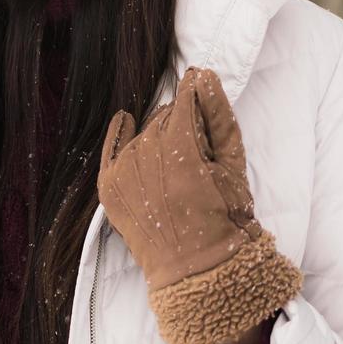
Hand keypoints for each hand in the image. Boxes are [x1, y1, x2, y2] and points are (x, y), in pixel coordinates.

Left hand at [96, 66, 301, 343]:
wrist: (197, 268)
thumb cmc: (223, 216)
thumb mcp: (233, 165)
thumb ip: (218, 117)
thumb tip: (204, 75)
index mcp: (180, 150)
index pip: (183, 104)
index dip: (195, 98)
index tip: (200, 90)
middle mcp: (145, 157)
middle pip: (162, 119)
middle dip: (180, 125)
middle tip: (197, 149)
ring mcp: (122, 173)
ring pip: (141, 134)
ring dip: (158, 139)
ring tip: (176, 165)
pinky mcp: (109, 187)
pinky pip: (112, 149)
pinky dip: (119, 136)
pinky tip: (125, 120)